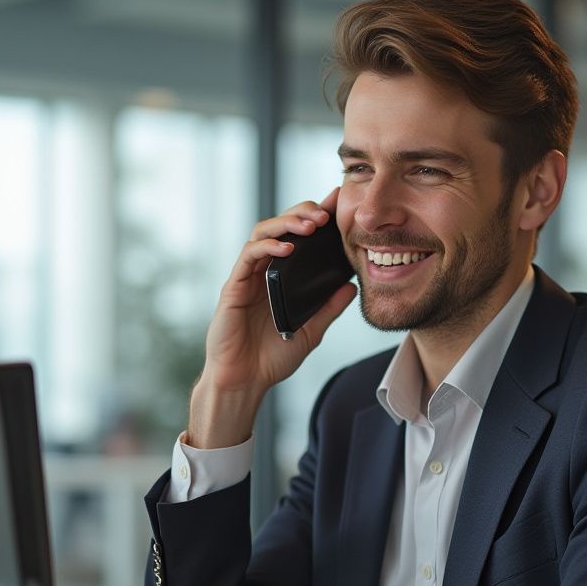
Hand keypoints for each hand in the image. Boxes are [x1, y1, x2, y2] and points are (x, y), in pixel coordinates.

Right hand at [190, 188, 356, 446]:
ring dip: (287, 223)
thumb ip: (329, 308)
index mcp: (281, 277)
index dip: (315, 216)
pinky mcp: (233, 287)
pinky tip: (288, 248)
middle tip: (327, 213)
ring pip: (262, 233)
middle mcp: (263, 271)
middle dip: (303, 212)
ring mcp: (247, 277)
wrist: (245, 381)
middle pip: (280, 226)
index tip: (338, 203)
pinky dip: (268, 247)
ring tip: (312, 224)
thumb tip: (353, 286)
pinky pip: (249, 257)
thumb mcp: (311, 331)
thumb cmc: (272, 358)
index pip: (297, 237)